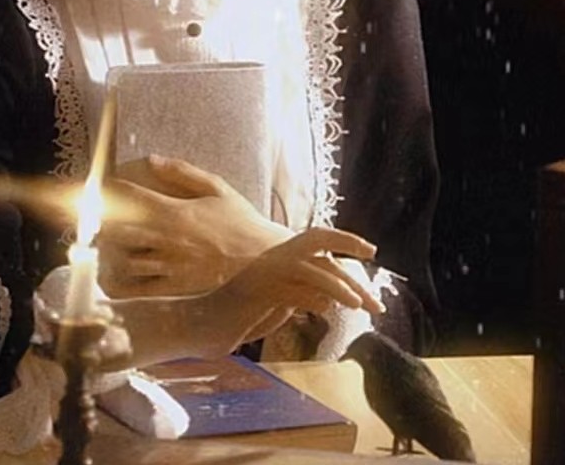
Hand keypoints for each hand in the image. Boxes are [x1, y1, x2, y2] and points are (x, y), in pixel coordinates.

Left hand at [97, 155, 292, 297]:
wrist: (263, 259)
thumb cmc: (241, 220)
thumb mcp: (217, 188)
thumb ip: (183, 172)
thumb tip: (152, 159)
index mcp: (178, 213)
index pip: (131, 199)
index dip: (108, 191)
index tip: (94, 186)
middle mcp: (169, 241)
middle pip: (118, 230)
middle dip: (98, 221)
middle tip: (86, 215)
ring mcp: (170, 267)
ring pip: (123, 260)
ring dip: (109, 250)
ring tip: (102, 242)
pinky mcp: (174, 289)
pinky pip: (137, 288)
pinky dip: (118, 281)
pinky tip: (111, 273)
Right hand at [199, 227, 386, 356]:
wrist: (192, 324)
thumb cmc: (229, 318)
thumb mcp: (270, 305)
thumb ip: (294, 296)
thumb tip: (322, 299)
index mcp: (277, 258)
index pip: (317, 241)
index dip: (344, 240)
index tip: (371, 249)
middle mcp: (273, 259)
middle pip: (317, 240)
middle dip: (348, 243)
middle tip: (371, 254)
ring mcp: (264, 274)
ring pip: (310, 271)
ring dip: (338, 286)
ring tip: (360, 304)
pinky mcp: (256, 294)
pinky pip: (291, 292)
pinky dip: (311, 299)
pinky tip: (327, 308)